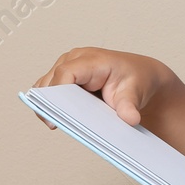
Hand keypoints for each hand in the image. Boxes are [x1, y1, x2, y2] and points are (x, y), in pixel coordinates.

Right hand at [30, 47, 165, 128]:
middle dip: (49, 103)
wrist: (140, 76)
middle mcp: (75, 59)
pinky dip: (51, 104)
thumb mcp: (136, 92)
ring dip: (48, 104)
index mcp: (92, 59)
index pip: (66, 73)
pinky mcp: (65, 77)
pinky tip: (60, 117)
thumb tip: (130, 118)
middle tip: (54, 125)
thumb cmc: (136, 79)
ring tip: (58, 123)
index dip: (57, 93)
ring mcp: (67, 67)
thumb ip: (130, 105)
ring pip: (45, 86)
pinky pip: (48, 90)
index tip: (56, 116)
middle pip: (50, 81)